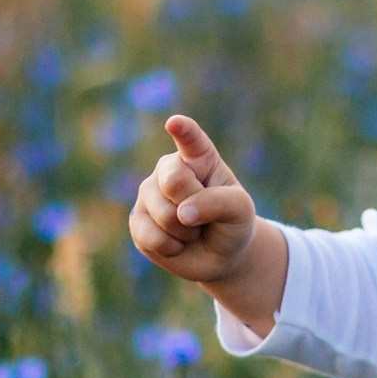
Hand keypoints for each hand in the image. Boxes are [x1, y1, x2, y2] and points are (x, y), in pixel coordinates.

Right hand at [129, 116, 258, 284]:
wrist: (219, 254)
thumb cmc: (231, 222)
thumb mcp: (240, 210)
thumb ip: (218, 203)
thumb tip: (183, 213)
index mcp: (198, 157)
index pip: (190, 139)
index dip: (183, 130)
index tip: (175, 123)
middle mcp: (168, 169)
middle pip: (174, 180)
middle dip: (195, 205)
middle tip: (204, 215)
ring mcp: (148, 194)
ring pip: (164, 213)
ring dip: (187, 232)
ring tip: (192, 229)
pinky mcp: (137, 221)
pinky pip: (151, 237)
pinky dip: (172, 247)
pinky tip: (177, 243)